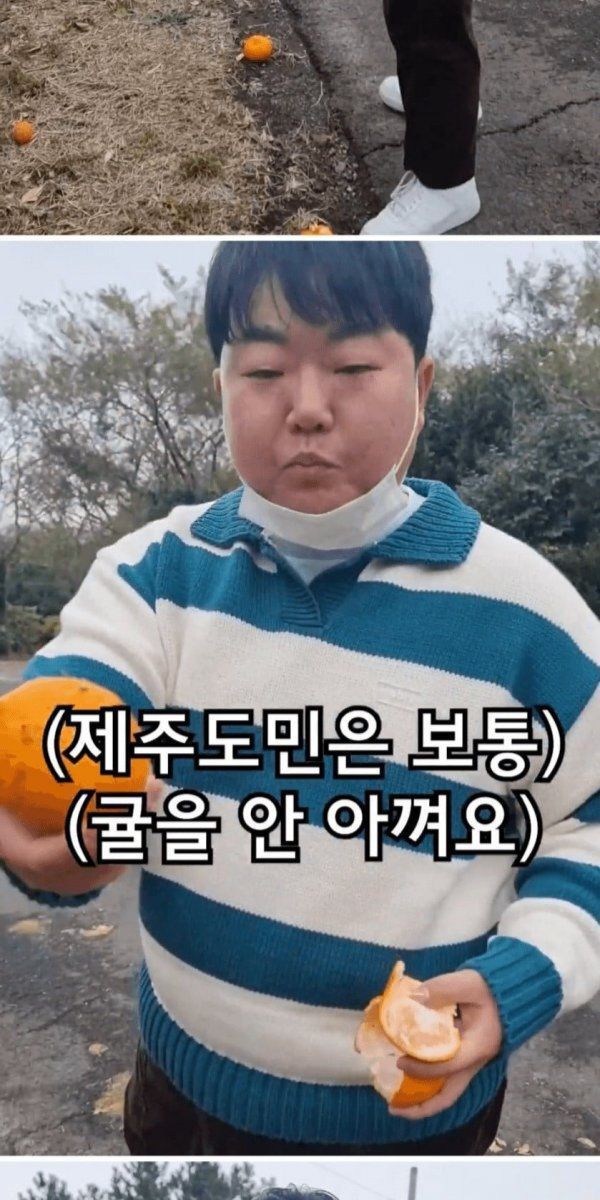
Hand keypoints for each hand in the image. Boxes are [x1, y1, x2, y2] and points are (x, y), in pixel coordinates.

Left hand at [389, 968, 502, 1119]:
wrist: (515, 990)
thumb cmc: (492, 987)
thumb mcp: (469, 982)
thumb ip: (441, 989)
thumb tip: (412, 1000)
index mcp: (478, 1047)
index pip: (447, 1068)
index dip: (421, 1068)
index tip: (399, 1060)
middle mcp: (475, 1061)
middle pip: (449, 1096)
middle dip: (421, 1108)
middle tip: (393, 1109)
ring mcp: (472, 1061)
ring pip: (447, 1090)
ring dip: (423, 1097)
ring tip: (396, 1099)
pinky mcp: (467, 1056)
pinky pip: (446, 1075)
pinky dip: (428, 1078)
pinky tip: (410, 1069)